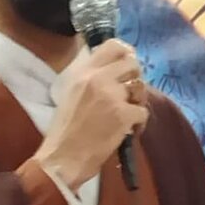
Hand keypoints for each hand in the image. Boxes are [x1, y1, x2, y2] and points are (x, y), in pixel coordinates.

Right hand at [35, 40, 148, 190]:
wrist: (62, 158)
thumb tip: (113, 71)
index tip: (127, 64)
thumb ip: (90, 80)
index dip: (126, 53)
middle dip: (135, 78)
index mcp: (83, 72)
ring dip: (138, 101)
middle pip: (132, 63)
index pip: (113, 46)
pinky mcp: (123, 115)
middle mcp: (97, 78)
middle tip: (130, 94)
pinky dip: (139, 123)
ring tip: (128, 114)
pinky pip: (142, 112)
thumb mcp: (71, 94)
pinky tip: (129, 131)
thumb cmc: (64, 130)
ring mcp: (112, 96)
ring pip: (140, 87)